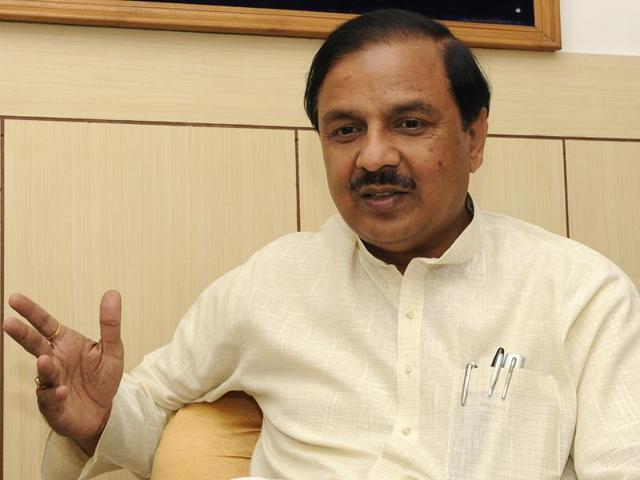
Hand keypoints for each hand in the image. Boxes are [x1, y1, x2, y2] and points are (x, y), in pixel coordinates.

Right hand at [2, 290, 123, 454]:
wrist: (103, 412)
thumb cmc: (102, 378)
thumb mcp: (112, 349)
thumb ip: (110, 324)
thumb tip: (113, 293)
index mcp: (66, 344)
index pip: (46, 324)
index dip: (31, 312)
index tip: (15, 299)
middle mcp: (54, 361)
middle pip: (35, 345)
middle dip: (22, 334)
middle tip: (8, 324)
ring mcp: (51, 382)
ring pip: (44, 372)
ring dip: (44, 367)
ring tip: (44, 360)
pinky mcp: (53, 404)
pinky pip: (52, 398)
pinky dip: (55, 394)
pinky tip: (61, 391)